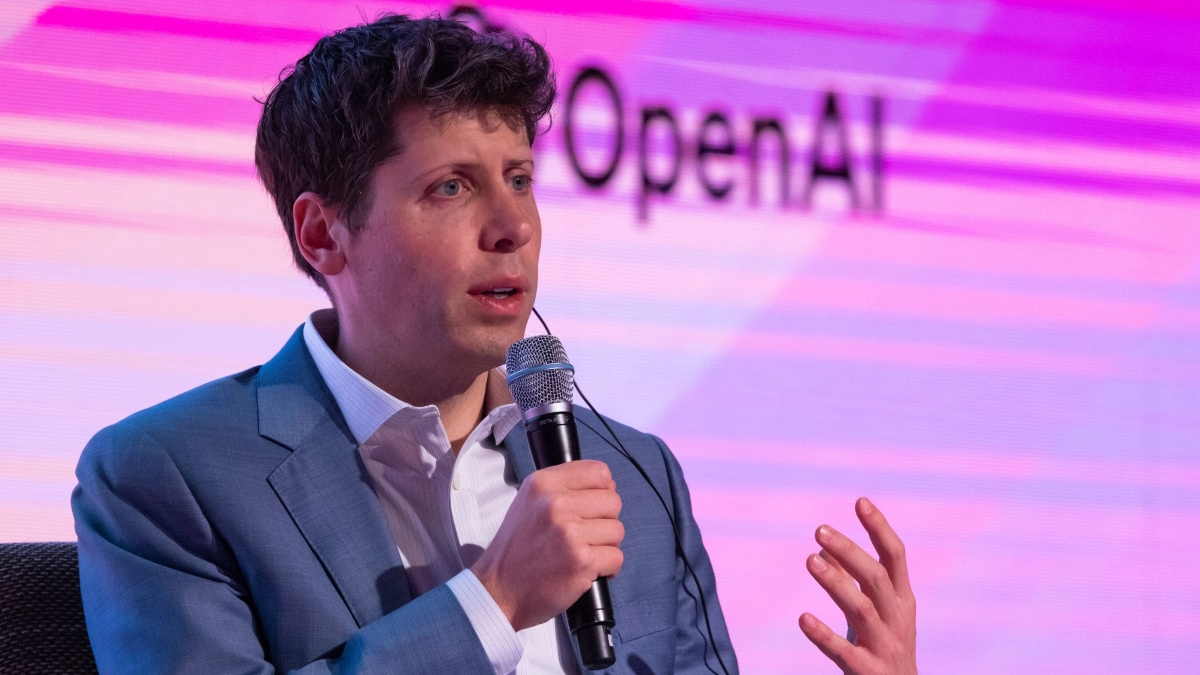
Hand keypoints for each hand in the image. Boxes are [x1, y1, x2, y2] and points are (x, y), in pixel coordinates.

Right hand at [471, 460, 623, 630]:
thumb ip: (563, 489)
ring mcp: (569, 532)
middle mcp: (556, 503)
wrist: (499, 591)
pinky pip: (616, 557)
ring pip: (617, 530)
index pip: (599, 472)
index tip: (593, 507)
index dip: (603, 491)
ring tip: (582, 554)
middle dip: (605, 521)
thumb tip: (608, 485)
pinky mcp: (581, 560)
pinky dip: (607, 568)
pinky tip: (588, 570)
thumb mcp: (528, 503)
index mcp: (543, 483)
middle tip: (585, 536)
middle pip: (613, 501)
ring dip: (606, 546)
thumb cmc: (516, 551)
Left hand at [799, 497, 916, 674]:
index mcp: (901, 599)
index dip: (880, 528)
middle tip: (819, 529)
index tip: (860, 501)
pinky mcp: (869, 672)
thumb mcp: (874, 610)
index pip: (895, 557)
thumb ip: (851, 579)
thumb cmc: (884, 648)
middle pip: (877, 578)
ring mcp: (886, 647)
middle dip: (850, 551)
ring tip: (809, 559)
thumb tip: (824, 546)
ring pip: (863, 610)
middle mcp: (898, 619)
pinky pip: (845, 653)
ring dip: (836, 583)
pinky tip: (803, 619)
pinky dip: (824, 635)